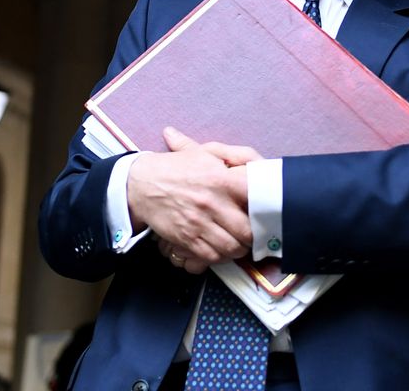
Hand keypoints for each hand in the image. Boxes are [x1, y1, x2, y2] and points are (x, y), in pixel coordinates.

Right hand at [128, 127, 259, 270]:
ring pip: (232, 248)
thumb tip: (262, 162)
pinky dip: (220, 256)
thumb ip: (238, 154)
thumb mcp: (206, 152)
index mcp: (222, 179)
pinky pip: (212, 256)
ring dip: (238, 248)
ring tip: (238, 242)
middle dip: (254, 234)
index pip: (255, 198)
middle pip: (247, 230)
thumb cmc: (177, 167)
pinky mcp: (187, 238)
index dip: (265, 207)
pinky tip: (220, 248)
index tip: (267, 211)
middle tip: (253, 232)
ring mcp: (199, 223)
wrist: (142, 183)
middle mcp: (213, 203)